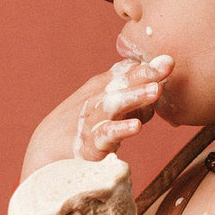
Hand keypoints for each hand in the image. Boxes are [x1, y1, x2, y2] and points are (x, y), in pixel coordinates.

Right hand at [23, 54, 174, 173]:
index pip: (125, 72)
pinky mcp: (88, 145)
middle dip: (144, 73)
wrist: (45, 154)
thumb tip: (158, 87)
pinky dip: (119, 129)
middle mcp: (96, 100)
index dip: (146, 66)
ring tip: (156, 91)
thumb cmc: (83, 128)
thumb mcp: (106, 107)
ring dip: (134, 96)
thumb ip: (132, 97)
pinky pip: (105, 135)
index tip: (168, 59)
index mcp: (102, 88)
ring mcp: (91, 121)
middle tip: (167, 64)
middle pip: (121, 83)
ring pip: (113, 105)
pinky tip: (136, 126)